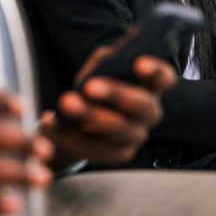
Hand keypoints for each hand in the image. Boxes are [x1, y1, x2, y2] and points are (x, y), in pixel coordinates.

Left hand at [42, 37, 176, 165]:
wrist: (78, 119)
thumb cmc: (96, 85)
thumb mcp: (102, 66)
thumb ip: (106, 61)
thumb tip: (106, 61)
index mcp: (150, 86)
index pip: (164, 77)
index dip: (156, 70)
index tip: (138, 63)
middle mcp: (149, 113)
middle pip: (142, 105)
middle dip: (116, 94)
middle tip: (89, 87)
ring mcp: (135, 136)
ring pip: (117, 129)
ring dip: (89, 115)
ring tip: (66, 103)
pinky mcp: (118, 155)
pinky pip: (93, 147)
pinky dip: (68, 134)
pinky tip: (51, 121)